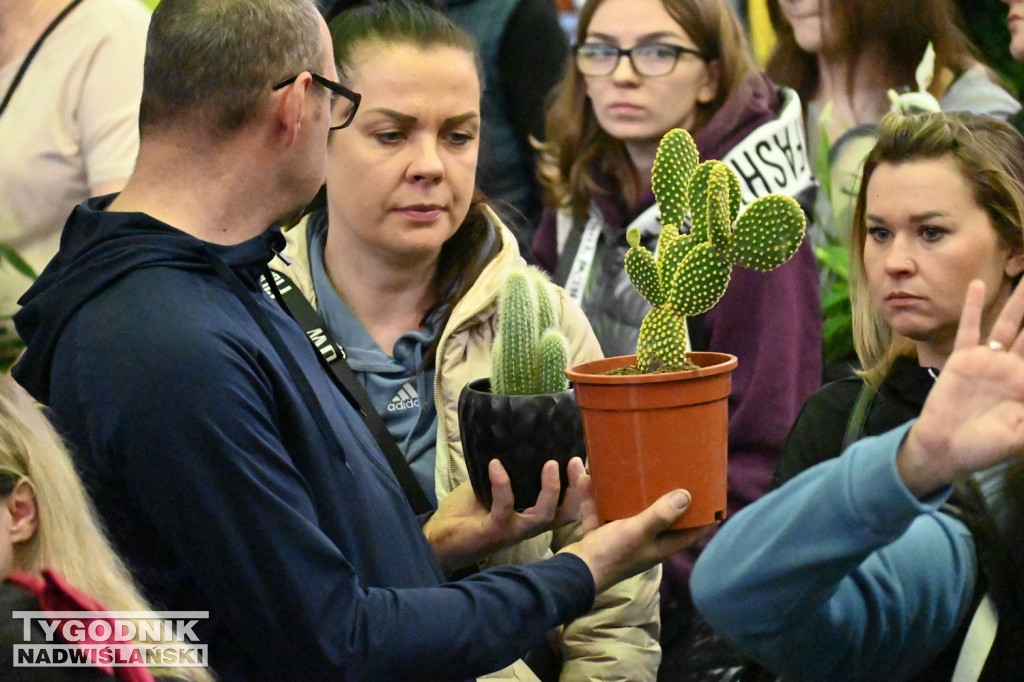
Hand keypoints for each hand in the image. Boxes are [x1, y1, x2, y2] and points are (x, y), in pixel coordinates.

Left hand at [424, 457, 584, 572]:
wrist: (437, 539)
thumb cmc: (464, 514)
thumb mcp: (488, 488)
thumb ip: (506, 474)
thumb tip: (514, 444)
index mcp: (530, 517)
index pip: (563, 507)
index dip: (577, 488)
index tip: (580, 461)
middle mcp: (527, 526)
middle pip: (564, 515)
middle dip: (574, 489)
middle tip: (575, 462)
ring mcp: (512, 531)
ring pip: (543, 515)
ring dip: (550, 490)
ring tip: (550, 464)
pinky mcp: (494, 531)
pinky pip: (504, 508)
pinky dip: (502, 484)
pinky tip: (494, 465)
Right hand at [559, 468, 711, 593]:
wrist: (572, 572)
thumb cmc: (610, 555)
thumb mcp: (637, 532)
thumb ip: (659, 515)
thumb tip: (686, 495)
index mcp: (660, 545)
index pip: (692, 532)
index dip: (705, 517)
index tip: (714, 495)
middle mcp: (644, 542)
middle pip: (662, 518)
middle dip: (667, 496)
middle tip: (674, 472)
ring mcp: (621, 538)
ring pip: (628, 511)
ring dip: (627, 492)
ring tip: (632, 468)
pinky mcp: (600, 534)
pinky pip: (600, 510)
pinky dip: (595, 496)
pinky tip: (587, 476)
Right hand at [900, 279, 1023, 496]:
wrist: (944, 448)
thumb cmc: (983, 448)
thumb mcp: (1019, 437)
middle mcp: (1012, 368)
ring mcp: (988, 361)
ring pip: (1008, 324)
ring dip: (1018, 302)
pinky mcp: (963, 358)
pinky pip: (970, 328)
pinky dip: (972, 307)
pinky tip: (978, 285)